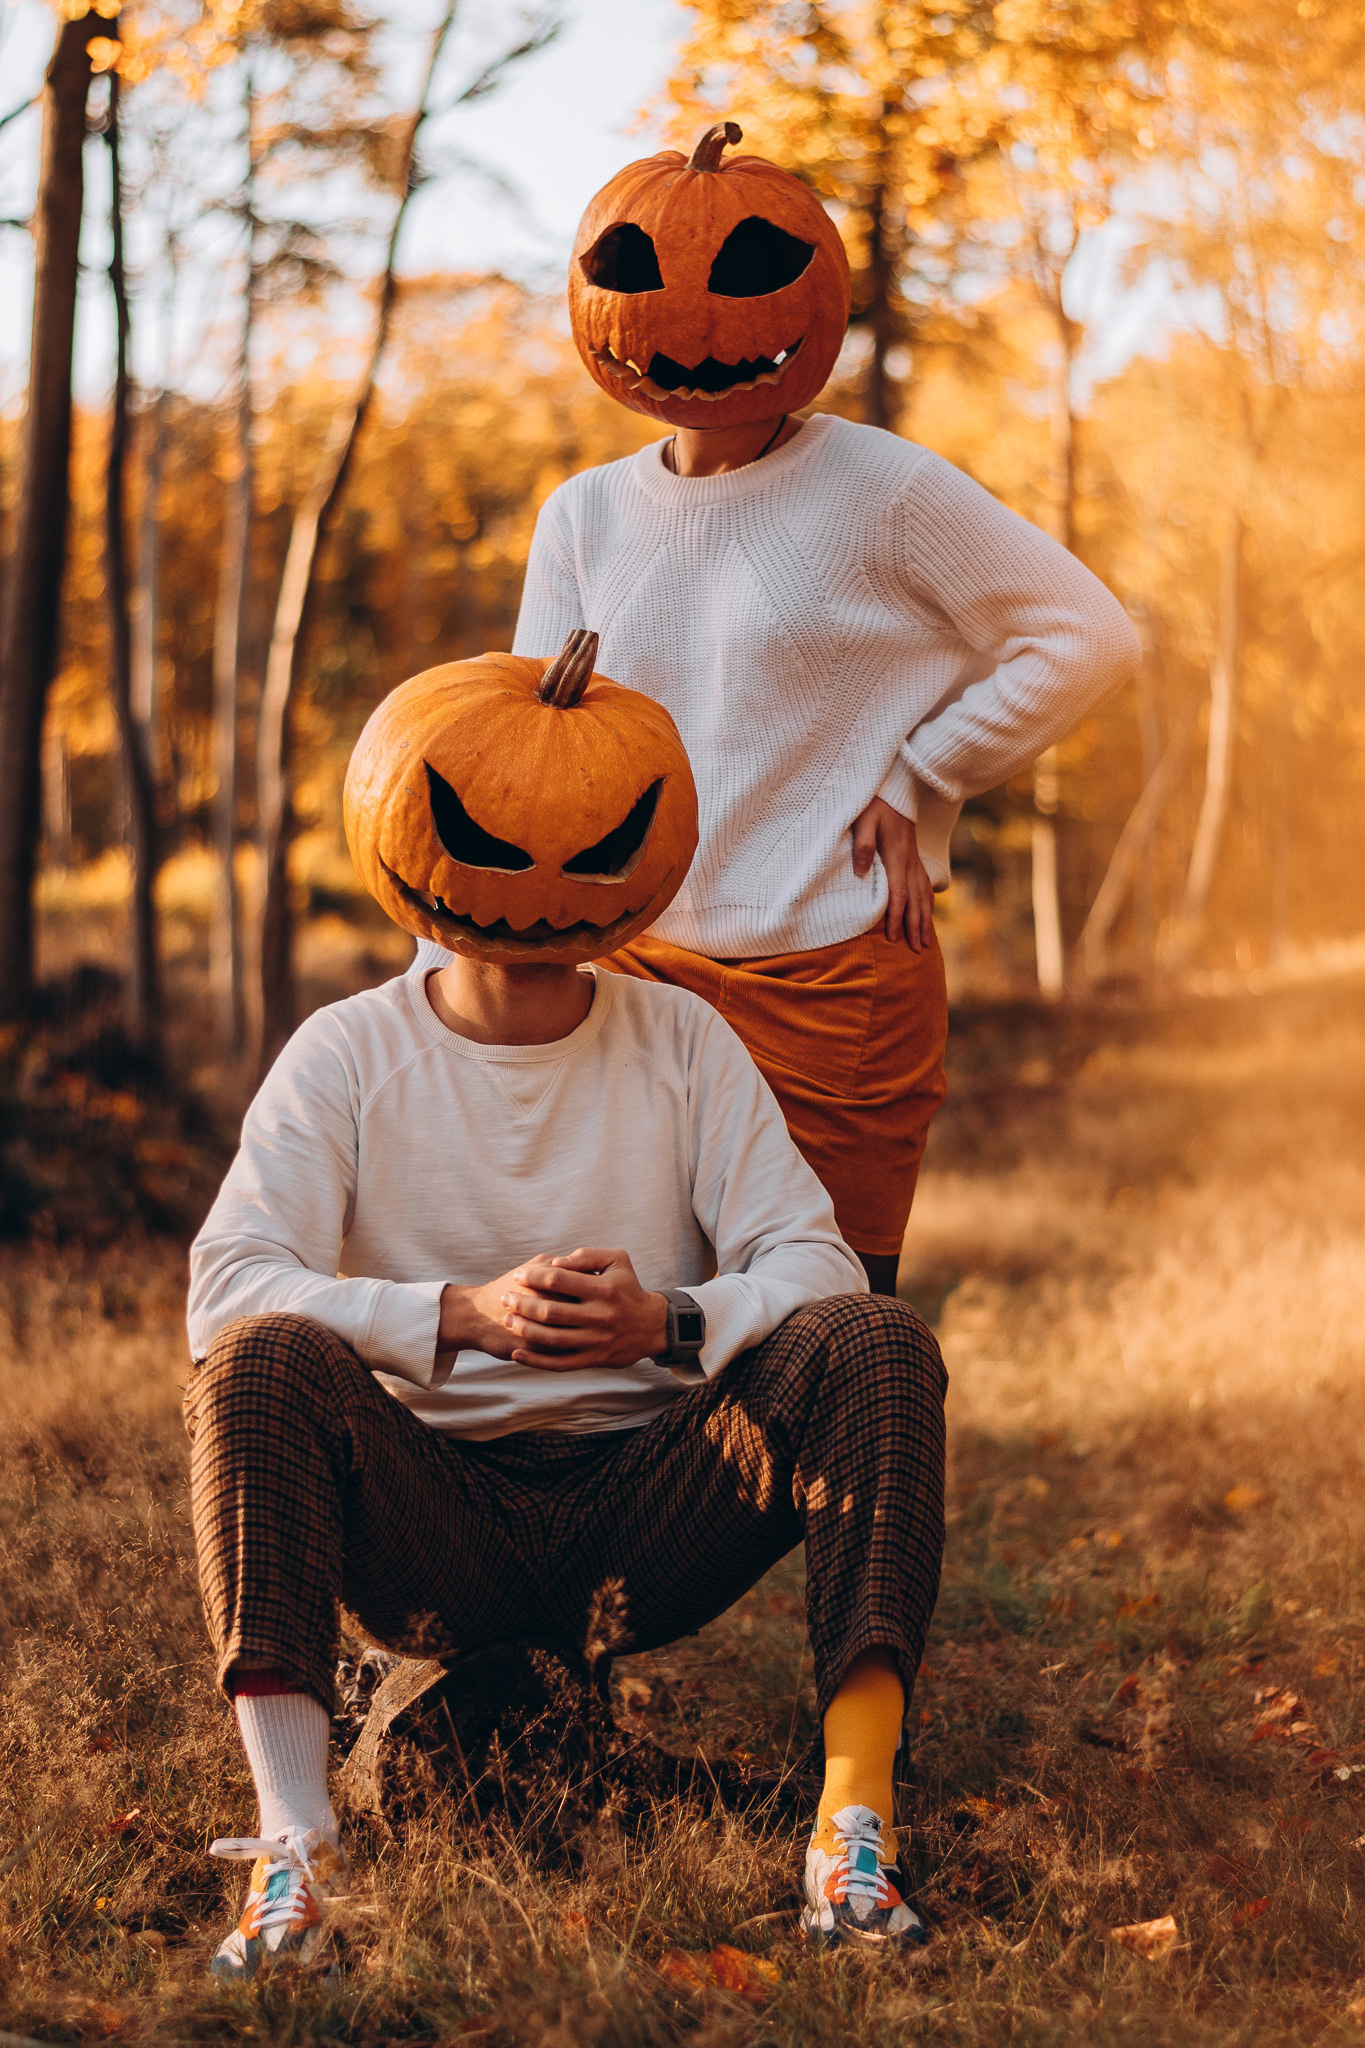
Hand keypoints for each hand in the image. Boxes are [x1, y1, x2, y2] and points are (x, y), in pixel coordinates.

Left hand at [439, 1250, 667, 1373]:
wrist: (651, 1326)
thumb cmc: (628, 1288)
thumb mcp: (617, 1260)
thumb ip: (586, 1255)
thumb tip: (555, 1262)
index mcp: (603, 1288)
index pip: (558, 1278)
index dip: (532, 1275)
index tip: (517, 1275)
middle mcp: (600, 1315)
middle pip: (550, 1310)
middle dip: (522, 1303)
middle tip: (505, 1298)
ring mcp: (596, 1340)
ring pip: (552, 1338)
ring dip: (524, 1330)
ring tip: (508, 1320)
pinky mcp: (594, 1359)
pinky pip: (560, 1363)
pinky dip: (536, 1361)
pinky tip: (517, 1353)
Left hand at [850, 796, 933, 950]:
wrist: (896, 788)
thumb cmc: (874, 804)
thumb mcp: (863, 820)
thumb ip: (863, 846)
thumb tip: (861, 873)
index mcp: (896, 855)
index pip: (898, 893)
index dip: (896, 917)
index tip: (893, 937)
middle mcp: (909, 861)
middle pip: (915, 900)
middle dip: (915, 927)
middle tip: (916, 951)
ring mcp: (914, 860)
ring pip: (923, 895)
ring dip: (925, 920)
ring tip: (925, 942)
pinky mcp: (914, 858)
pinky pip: (925, 885)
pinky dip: (928, 903)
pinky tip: (927, 915)